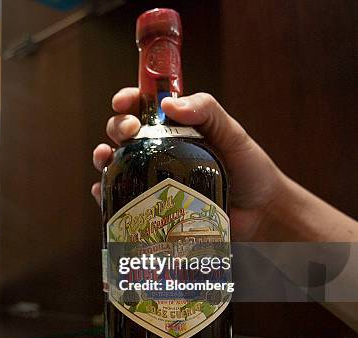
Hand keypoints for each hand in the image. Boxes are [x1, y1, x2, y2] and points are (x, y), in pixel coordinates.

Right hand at [92, 88, 287, 240]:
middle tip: (129, 132)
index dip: (127, 99)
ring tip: (106, 158)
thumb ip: (206, 111)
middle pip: (122, 132)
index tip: (123, 101)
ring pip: (115, 163)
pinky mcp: (150, 206)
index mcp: (174, 127)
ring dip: (103, 157)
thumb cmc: (249, 169)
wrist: (260, 214)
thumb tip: (168, 104)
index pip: (143, 106)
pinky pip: (119, 198)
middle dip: (116, 126)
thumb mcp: (231, 132)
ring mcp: (152, 178)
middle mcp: (158, 150)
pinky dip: (105, 193)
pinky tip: (102, 191)